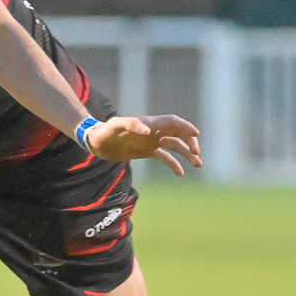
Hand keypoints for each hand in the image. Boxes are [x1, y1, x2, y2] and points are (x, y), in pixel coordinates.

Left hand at [86, 114, 203, 175]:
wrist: (96, 141)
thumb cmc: (105, 132)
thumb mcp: (115, 126)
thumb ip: (130, 124)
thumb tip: (147, 129)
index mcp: (149, 123)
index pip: (172, 122)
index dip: (185, 127)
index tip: (196, 135)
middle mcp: (153, 131)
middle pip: (178, 133)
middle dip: (190, 142)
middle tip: (197, 155)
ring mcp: (151, 141)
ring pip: (174, 146)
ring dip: (187, 154)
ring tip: (198, 164)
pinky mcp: (147, 151)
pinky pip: (164, 157)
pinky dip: (174, 164)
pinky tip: (180, 173)